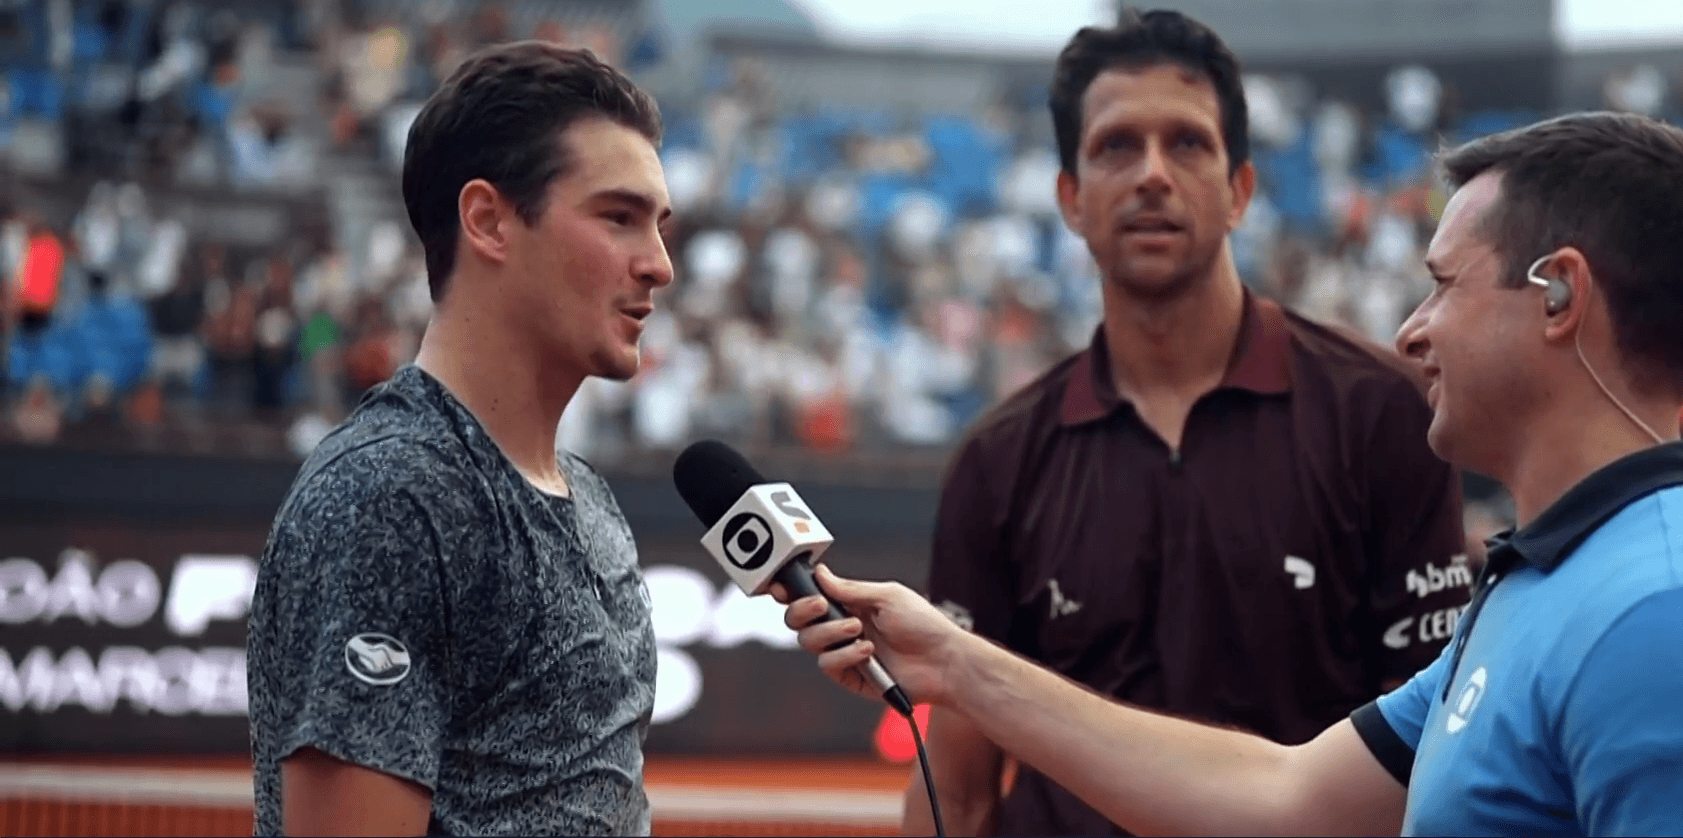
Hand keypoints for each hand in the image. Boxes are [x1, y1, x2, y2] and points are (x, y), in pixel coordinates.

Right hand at [775, 564, 968, 706]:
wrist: (944, 661)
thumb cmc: (922, 623)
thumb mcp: (886, 595)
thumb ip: (849, 588)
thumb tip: (819, 573)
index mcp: (849, 603)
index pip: (810, 596)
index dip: (790, 592)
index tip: (781, 587)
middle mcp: (841, 627)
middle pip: (798, 620)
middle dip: (802, 610)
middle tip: (821, 605)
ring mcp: (844, 652)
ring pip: (808, 642)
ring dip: (830, 633)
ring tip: (858, 629)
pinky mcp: (850, 676)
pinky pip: (828, 665)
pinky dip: (845, 655)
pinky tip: (867, 651)